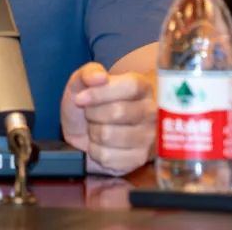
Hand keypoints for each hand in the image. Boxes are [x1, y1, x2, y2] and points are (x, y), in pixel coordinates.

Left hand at [60, 61, 155, 175]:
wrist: (84, 133)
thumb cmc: (88, 104)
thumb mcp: (81, 82)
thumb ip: (88, 72)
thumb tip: (99, 76)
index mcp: (141, 87)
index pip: (129, 87)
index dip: (100, 93)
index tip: (80, 98)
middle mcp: (151, 112)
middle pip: (118, 112)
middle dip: (92, 113)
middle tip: (90, 114)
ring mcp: (148, 137)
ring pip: (109, 135)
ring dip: (92, 132)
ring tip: (96, 128)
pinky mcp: (139, 159)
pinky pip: (107, 156)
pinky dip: (94, 151)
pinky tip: (100, 144)